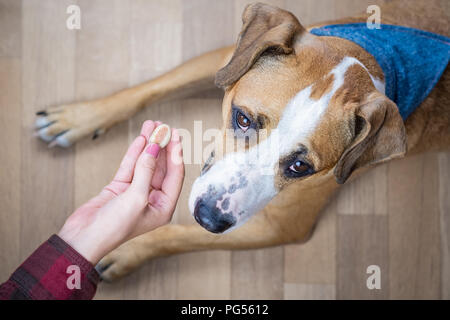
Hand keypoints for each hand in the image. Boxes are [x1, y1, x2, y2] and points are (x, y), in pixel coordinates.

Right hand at [58, 120, 183, 264]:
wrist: (83, 237)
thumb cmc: (114, 226)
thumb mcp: (135, 198)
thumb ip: (146, 170)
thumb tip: (155, 146)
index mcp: (163, 207)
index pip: (175, 175)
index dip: (175, 153)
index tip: (175, 134)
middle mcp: (152, 199)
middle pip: (161, 167)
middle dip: (162, 146)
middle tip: (163, 125)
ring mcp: (135, 192)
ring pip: (145, 163)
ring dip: (148, 145)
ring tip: (151, 124)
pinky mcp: (120, 188)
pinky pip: (131, 166)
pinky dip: (135, 152)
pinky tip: (141, 138)